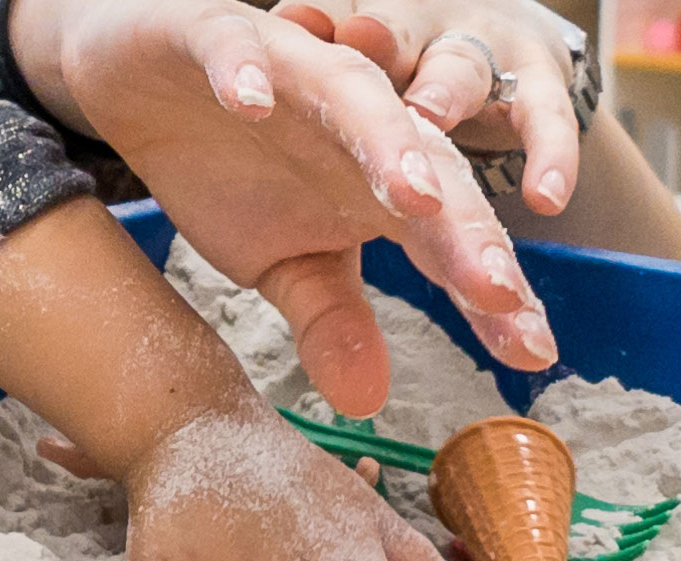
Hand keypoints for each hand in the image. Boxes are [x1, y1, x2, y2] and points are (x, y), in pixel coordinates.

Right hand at [11, 0, 556, 417]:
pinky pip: (239, 48)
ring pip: (355, 96)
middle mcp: (354, 127)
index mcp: (377, 184)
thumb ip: (331, 319)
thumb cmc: (229, 171)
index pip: (448, 241)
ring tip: (415, 197)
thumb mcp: (281, 265)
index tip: (534, 351)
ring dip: (386, 143)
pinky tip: (252, 103)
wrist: (146, 91)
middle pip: (427, 169)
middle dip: (467, 229)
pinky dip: (246, 74)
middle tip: (499, 290)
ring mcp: (295, 75)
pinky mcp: (224, 38)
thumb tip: (369, 402)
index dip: (490, 293)